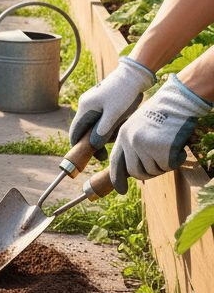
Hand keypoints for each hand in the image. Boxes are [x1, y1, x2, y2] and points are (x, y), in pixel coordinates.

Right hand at [69, 56, 155, 149]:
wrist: (134, 75)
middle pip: (84, 129)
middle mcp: (86, 105)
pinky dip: (108, 125)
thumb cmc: (124, 94)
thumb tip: (92, 146)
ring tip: (118, 133)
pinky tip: (119, 124)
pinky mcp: (102, 102)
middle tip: (105, 153)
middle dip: (94, 141)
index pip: (75, 131)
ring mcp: (93, 102)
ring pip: (94, 124)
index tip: (85, 157)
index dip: (77, 145)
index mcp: (85, 108)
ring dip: (103, 133)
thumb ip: (102, 131)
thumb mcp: (114, 115)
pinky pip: (101, 118)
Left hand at [109, 75, 211, 193]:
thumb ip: (133, 144)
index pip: (116, 161)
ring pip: (153, 170)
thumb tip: (132, 169)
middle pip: (135, 172)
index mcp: (122, 135)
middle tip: (160, 161)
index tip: (120, 191)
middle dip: (148, 172)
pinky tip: (177, 145)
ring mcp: (144, 146)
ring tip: (167, 144)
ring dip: (163, 163)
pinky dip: (176, 159)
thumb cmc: (161, 113)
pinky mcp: (160, 149)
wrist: (177, 101)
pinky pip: (168, 166)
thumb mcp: (139, 126)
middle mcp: (130, 141)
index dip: (117, 177)